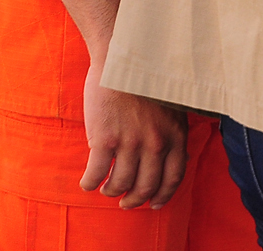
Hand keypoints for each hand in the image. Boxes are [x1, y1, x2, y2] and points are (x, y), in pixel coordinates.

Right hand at [79, 61, 188, 208]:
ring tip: (106, 189)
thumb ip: (172, 129)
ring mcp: (130, 142)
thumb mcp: (172, 104)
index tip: (153, 204)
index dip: (163, 195)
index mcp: (175, 134)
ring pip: (120, 184)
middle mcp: (155, 142)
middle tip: (126, 202)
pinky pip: (95, 174)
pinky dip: (89, 184)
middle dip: (134, 199)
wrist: (123, 58)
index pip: (174, 176)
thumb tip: (173, 152)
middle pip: (146, 186)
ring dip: (111, 191)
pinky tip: (87, 183)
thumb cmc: (146, 78)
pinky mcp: (104, 139)